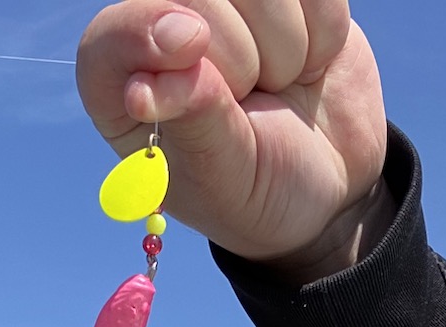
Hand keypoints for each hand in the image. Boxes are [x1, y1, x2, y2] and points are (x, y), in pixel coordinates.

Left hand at [77, 0, 393, 280]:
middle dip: (240, 56)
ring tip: (278, 85)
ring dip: (286, 45)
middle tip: (251, 102)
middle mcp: (163, 33)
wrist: (335, 183)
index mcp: (123, 89)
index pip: (110, 38)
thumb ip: (192, 122)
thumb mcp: (224, 176)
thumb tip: (147, 85)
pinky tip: (307, 62)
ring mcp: (225, 6)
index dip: (147, 32)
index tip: (193, 48)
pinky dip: (323, 30)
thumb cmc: (261, 189)